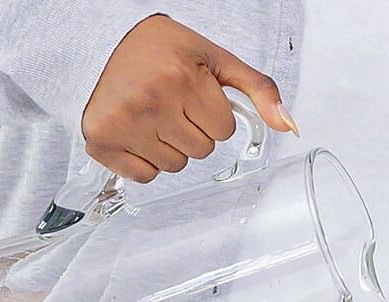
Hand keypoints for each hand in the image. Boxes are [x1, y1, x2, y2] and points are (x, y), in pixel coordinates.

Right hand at [82, 15, 295, 181]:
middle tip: (174, 103)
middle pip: (201, 150)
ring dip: (172, 147)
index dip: (213, 113)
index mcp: (181, 77)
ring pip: (176, 165)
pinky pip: (145, 176)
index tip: (195, 94)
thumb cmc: (165, 49)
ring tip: (156, 115)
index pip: (223, 129)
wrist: (110, 38)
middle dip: (194, 130)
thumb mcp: (218, 60)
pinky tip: (139, 132)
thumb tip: (287, 125)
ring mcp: (122, 122)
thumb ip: (259, 90)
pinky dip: (146, 161)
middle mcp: (149, 101)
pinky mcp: (101, 140)